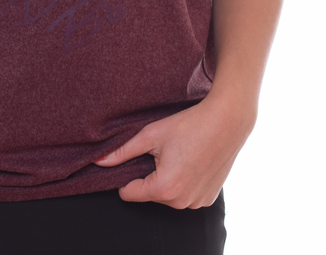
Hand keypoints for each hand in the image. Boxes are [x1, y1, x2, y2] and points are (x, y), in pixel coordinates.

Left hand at [93, 91, 254, 208]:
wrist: (227, 122)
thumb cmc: (188, 125)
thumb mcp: (150, 135)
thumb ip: (122, 152)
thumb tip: (98, 162)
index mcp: (163, 189)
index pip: (128, 193)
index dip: (127, 175)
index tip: (137, 157)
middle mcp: (181, 203)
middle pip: (149, 193)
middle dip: (150, 174)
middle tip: (164, 151)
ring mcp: (197, 203)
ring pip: (168, 195)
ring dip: (168, 179)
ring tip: (180, 154)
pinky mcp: (209, 199)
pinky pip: (186, 195)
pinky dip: (185, 182)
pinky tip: (193, 161)